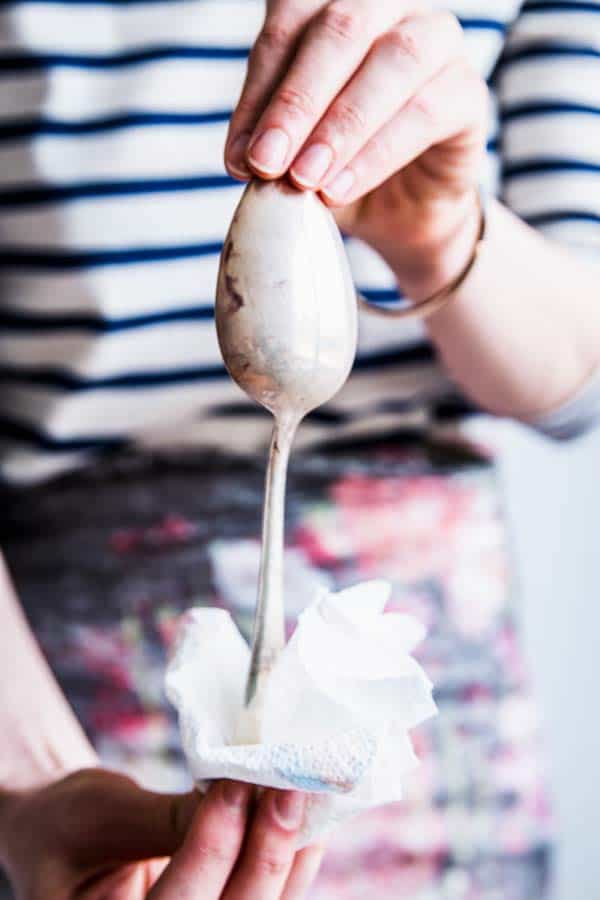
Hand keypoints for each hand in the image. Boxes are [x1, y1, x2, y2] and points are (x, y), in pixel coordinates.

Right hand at [0, 769, 321, 899]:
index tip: (236, 786)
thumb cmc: (63, 822)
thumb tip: (239, 797)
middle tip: (288, 791)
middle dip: (265, 855)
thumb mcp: (98, 814)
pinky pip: (264, 899)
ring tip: (308, 798)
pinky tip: (307, 820)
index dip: (213, 848)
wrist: (58, 836)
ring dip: (289, 857)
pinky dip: (290, 861)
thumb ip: (165, 818)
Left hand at [225, 0, 487, 298]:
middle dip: (296, 102)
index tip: (238, 156)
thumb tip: (242, 157)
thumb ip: (273, 139)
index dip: (260, 88)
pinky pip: (425, 113)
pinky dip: (376, 155)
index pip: (291, 21)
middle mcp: (390, 8)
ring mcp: (438, 43)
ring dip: (340, 126)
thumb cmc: (340, 167)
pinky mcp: (468, 93)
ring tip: (304, 179)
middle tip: (266, 163)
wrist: (400, 212)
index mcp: (337, 4)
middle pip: (341, 29)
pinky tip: (340, 189)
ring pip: (391, 62)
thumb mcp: (294, 151)